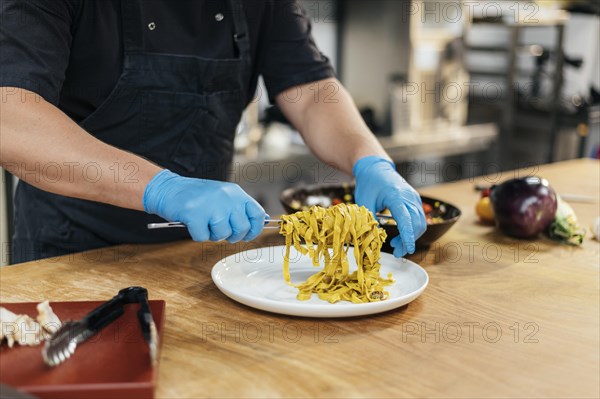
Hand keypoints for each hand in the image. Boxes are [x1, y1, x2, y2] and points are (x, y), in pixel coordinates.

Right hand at [143, 170, 266, 242]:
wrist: (169, 188)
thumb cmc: (197, 196)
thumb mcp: (223, 196)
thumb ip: (241, 208)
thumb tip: (263, 221)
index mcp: (235, 193)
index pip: (257, 214)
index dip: (254, 229)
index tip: (247, 235)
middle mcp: (226, 197)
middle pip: (242, 228)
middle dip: (232, 235)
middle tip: (219, 229)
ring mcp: (211, 205)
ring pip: (222, 235)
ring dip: (212, 234)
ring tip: (204, 223)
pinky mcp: (195, 214)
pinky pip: (202, 237)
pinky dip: (197, 234)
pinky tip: (193, 223)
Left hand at [353, 156, 426, 256]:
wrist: (375, 168)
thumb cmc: (369, 184)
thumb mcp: (364, 203)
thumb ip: (371, 220)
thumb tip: (375, 238)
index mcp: (396, 196)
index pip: (406, 220)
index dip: (407, 236)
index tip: (408, 249)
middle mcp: (409, 197)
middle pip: (417, 224)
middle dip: (409, 241)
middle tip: (396, 251)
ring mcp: (414, 198)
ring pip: (421, 222)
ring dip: (411, 236)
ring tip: (397, 244)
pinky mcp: (414, 200)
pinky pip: (419, 217)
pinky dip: (413, 228)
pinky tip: (401, 234)